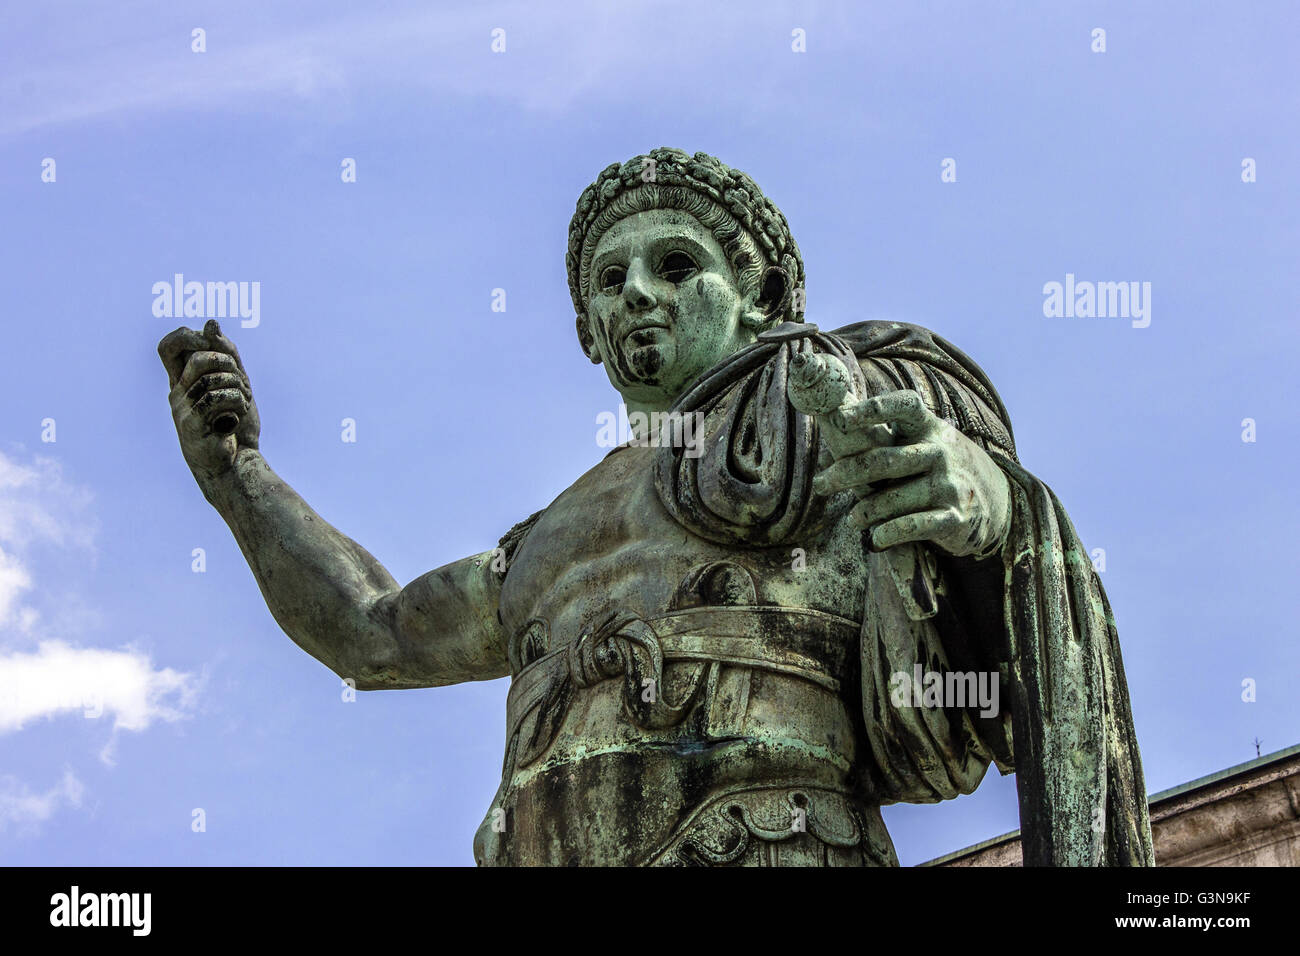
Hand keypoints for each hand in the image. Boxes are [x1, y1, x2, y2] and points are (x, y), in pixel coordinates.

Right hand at [158, 319, 260, 485]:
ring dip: (238, 387)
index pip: (168, 347)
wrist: (236, 462)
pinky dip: (236, 402)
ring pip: (212, 379)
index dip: (187, 337)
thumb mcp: (235, 383)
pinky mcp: (191, 424)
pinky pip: (216, 398)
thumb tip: (210, 323)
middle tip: (240, 379)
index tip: (210, 344)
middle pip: (198, 359)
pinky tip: (236, 415)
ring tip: (243, 401)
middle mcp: (177, 393)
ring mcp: (181, 409)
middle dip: (228, 363)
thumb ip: (226, 354)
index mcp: (182, 381)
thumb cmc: (234, 423)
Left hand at [811, 389, 1010, 558]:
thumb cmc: (941, 468)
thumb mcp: (926, 443)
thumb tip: (831, 420)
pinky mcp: (954, 517)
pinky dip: (887, 534)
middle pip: (883, 460)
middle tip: (822, 484)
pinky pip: (911, 526)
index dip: (872, 408)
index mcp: (930, 428)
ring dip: (865, 511)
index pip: (904, 406)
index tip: (840, 419)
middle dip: (845, 473)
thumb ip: (891, 436)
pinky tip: (875, 539)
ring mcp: (949, 484)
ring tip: (853, 519)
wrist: (996, 504)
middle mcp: (941, 451)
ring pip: (892, 498)